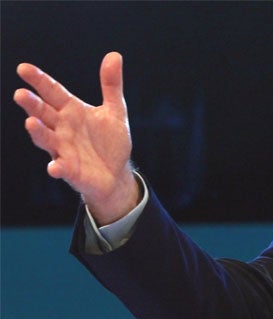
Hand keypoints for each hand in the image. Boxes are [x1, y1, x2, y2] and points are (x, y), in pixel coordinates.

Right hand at [13, 52, 138, 224]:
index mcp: (71, 110)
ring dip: (38, 131)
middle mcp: (62, 128)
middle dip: (32, 104)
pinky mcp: (70, 170)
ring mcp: (63, 149)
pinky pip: (60, 168)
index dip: (38, 80)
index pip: (52, 92)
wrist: (116, 173)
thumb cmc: (110, 141)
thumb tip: (114, 55)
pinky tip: (54, 167)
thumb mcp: (114, 111)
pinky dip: (56, 167)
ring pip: (46, 138)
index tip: (23, 68)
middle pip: (43, 113)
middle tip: (21, 94)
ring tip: (31, 122)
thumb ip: (111, 85)